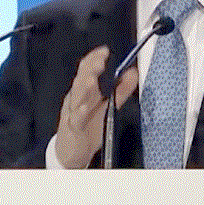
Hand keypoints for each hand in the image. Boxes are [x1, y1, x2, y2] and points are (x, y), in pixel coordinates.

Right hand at [56, 46, 138, 167]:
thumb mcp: (107, 106)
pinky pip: (75, 119)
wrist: (70, 153)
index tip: (104, 51)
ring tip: (91, 80)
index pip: (87, 70)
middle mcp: (77, 99)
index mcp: (84, 91)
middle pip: (81, 80)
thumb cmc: (88, 127)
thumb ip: (121, 90)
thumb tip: (133, 72)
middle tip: (100, 60)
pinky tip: (83, 107)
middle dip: (90, 69)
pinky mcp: (72, 128)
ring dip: (83, 88)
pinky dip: (79, 113)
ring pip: (76, 97)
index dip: (94, 59)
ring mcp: (72, 113)